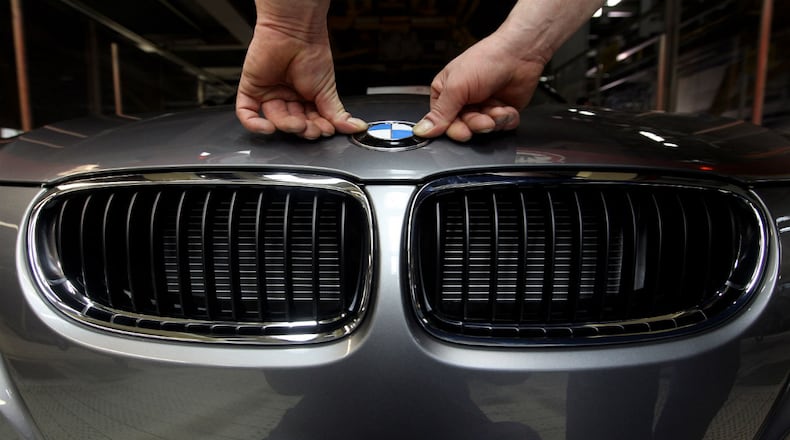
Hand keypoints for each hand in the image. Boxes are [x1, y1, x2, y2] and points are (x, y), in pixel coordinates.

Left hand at [236, 22, 366, 138]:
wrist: (296, 33)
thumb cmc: (312, 53)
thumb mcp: (327, 90)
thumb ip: (337, 113)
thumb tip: (355, 127)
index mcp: (306, 97)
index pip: (311, 122)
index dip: (318, 129)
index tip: (327, 130)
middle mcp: (288, 97)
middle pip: (293, 124)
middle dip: (304, 129)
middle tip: (313, 128)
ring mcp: (269, 94)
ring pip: (274, 121)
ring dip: (287, 126)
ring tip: (298, 123)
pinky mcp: (252, 90)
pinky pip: (248, 114)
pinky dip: (256, 125)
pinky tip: (267, 127)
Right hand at [413, 33, 545, 141]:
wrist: (520, 54)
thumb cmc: (487, 60)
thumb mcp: (457, 87)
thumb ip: (440, 113)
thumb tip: (421, 130)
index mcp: (446, 93)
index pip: (442, 123)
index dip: (454, 129)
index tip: (463, 131)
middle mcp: (463, 102)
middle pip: (464, 128)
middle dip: (476, 124)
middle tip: (483, 119)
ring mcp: (483, 107)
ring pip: (484, 130)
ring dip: (493, 121)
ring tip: (497, 107)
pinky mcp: (501, 111)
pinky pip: (501, 128)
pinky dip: (506, 119)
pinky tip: (506, 107)